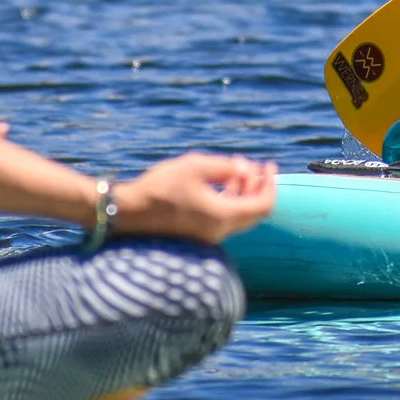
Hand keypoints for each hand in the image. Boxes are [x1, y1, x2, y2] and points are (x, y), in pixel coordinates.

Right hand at [114, 152, 278, 243]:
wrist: (128, 212)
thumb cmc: (160, 187)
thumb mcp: (195, 166)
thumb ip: (226, 166)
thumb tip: (247, 169)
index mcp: (222, 216)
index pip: (263, 205)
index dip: (270, 184)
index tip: (268, 164)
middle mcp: (219, 231)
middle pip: (253, 212)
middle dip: (259, 186)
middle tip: (257, 165)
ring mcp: (208, 235)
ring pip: (238, 214)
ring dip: (244, 192)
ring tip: (238, 168)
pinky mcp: (197, 233)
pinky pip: (224, 217)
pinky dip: (230, 199)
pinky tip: (222, 182)